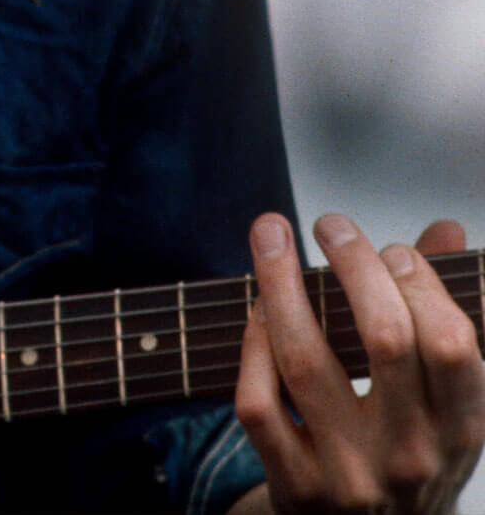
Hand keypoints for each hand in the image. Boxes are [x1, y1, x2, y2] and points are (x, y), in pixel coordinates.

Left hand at [235, 212, 484, 513]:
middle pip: (385, 340)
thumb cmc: (407, 455)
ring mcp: (348, 475)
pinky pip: (259, 402)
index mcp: (458, 432)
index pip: (452, 344)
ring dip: (281, 284)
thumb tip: (447, 230)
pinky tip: (256, 312)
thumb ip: (443, 316)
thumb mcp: (444, 404)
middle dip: (354, 266)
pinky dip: (251, 346)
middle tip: (331, 224)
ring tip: (270, 235)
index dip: (421, 283)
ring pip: (306, 359)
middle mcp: (409, 456)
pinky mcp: (292, 486)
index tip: (392, 248)